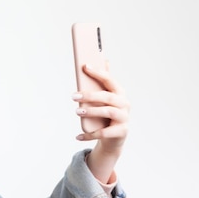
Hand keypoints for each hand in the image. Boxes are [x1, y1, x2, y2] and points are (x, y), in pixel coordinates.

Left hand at [73, 64, 129, 182]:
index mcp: (120, 93)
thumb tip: (103, 58)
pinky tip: (77, 136)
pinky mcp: (121, 132)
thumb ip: (103, 82)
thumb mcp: (105, 99)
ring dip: (91, 111)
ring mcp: (124, 118)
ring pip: (108, 112)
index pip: (109, 80)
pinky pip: (103, 133)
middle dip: (90, 95)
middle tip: (73, 96)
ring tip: (77, 111)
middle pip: (107, 97)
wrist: (114, 139)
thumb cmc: (107, 115)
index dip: (98, 73)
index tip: (85, 67)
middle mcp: (124, 104)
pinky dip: (89, 134)